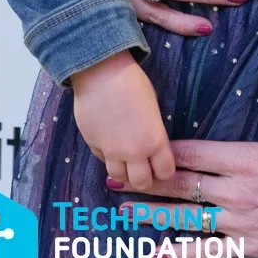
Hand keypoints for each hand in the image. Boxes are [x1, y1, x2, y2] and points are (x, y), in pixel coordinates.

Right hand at [71, 51, 175, 190]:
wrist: (101, 73)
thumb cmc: (133, 83)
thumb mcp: (152, 108)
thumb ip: (152, 131)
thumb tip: (150, 144)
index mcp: (154, 140)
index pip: (165, 172)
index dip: (165, 169)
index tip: (163, 163)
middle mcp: (133, 152)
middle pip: (142, 183)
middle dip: (146, 177)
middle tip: (146, 167)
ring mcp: (110, 152)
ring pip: (119, 178)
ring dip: (125, 171)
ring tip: (127, 159)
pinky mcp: (92, 146)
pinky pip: (102, 159)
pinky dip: (107, 156)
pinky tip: (110, 142)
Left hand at [117, 78, 257, 257]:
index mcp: (249, 158)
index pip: (195, 152)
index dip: (164, 148)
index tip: (140, 142)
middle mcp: (237, 192)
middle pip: (181, 185)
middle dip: (145, 179)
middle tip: (114, 175)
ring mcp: (241, 223)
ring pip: (186, 218)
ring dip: (152, 213)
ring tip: (123, 209)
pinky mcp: (249, 247)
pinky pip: (207, 251)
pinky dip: (180, 252)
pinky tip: (157, 253)